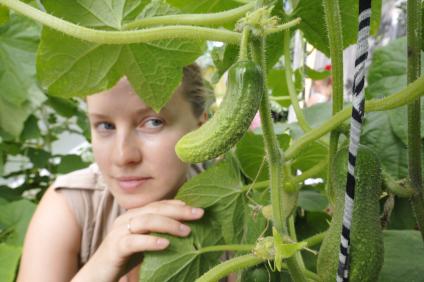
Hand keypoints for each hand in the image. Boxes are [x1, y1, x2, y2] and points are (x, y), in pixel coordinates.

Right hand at [72, 199, 203, 281]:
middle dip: (179, 210)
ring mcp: (119, 232)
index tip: (196, 207)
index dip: (178, 204)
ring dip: (169, 224)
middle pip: (155, 209)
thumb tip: (186, 230)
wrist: (97, 276)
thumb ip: (158, 233)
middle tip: (199, 214)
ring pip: (146, 221)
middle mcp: (126, 219)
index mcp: (134, 216)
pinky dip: (151, 241)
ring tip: (187, 231)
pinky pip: (134, 241)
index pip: (158, 204)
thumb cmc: (123, 259)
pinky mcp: (115, 248)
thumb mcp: (144, 242)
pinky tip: (165, 244)